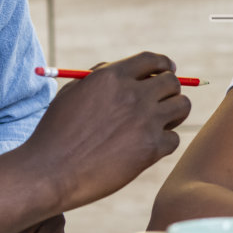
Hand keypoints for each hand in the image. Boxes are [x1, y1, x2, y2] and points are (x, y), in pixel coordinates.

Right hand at [24, 52, 191, 212]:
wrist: (50, 172)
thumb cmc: (56, 134)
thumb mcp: (73, 93)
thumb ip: (101, 78)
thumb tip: (128, 73)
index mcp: (112, 76)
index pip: (152, 60)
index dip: (164, 64)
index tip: (169, 69)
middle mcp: (132, 94)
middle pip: (173, 82)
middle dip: (170, 90)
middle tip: (164, 102)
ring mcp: (145, 120)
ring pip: (182, 106)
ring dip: (174, 114)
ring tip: (160, 124)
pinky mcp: (151, 147)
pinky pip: (173, 139)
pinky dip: (164, 144)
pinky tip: (147, 149)